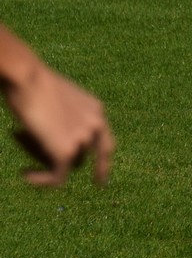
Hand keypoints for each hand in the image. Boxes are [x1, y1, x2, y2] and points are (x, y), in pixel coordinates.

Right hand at [6, 61, 112, 186]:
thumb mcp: (56, 100)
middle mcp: (95, 125)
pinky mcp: (67, 151)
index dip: (103, 163)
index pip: (105, 143)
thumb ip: (62, 119)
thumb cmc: (32, 82)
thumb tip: (50, 139)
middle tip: (49, 177)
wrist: (26, 77)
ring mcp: (83, 138)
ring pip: (65, 164)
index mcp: (95, 110)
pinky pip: (57, 177)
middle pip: (82, 156)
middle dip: (60, 158)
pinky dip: (41, 180)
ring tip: (20, 135)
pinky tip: (26, 175)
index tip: (100, 180)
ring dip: (40, 156)